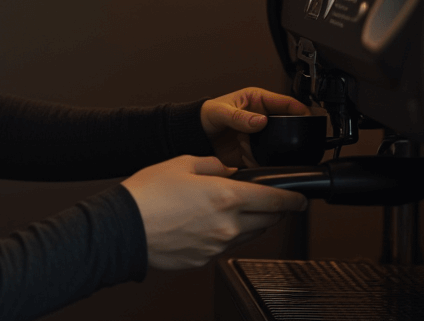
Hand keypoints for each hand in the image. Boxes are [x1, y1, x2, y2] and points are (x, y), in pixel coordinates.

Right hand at [121, 155, 307, 269]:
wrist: (124, 228)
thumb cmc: (147, 195)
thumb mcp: (182, 163)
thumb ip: (213, 165)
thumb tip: (228, 169)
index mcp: (227, 197)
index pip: (276, 202)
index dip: (293, 200)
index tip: (300, 199)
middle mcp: (227, 225)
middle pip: (268, 222)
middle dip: (273, 211)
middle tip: (266, 201)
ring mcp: (217, 246)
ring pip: (249, 236)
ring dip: (250, 223)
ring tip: (230, 209)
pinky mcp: (204, 259)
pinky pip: (225, 246)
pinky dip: (225, 235)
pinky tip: (206, 223)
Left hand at [201, 87, 310, 167]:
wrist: (193, 137)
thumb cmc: (204, 116)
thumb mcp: (220, 112)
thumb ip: (239, 117)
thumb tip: (260, 121)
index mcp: (258, 101)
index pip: (286, 103)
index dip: (299, 109)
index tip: (307, 117)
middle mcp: (262, 119)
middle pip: (287, 126)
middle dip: (288, 134)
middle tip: (283, 140)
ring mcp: (260, 137)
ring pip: (279, 145)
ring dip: (273, 151)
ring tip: (256, 150)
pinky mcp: (255, 153)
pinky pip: (267, 160)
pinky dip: (263, 163)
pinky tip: (252, 160)